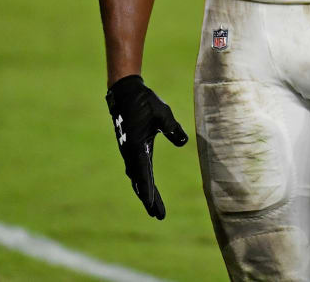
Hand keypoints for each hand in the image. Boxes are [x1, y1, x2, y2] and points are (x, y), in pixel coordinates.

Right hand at [105, 75, 187, 218]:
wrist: (125, 93)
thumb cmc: (145, 102)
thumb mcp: (162, 114)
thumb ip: (172, 128)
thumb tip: (183, 142)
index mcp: (136, 147)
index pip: (144, 174)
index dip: (149, 192)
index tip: (152, 207)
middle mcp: (130, 153)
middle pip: (140, 181)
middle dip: (149, 198)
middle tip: (158, 215)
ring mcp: (128, 151)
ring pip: (136, 177)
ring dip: (145, 191)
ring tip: (153, 207)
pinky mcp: (129, 147)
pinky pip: (135, 169)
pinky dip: (140, 180)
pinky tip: (144, 185)